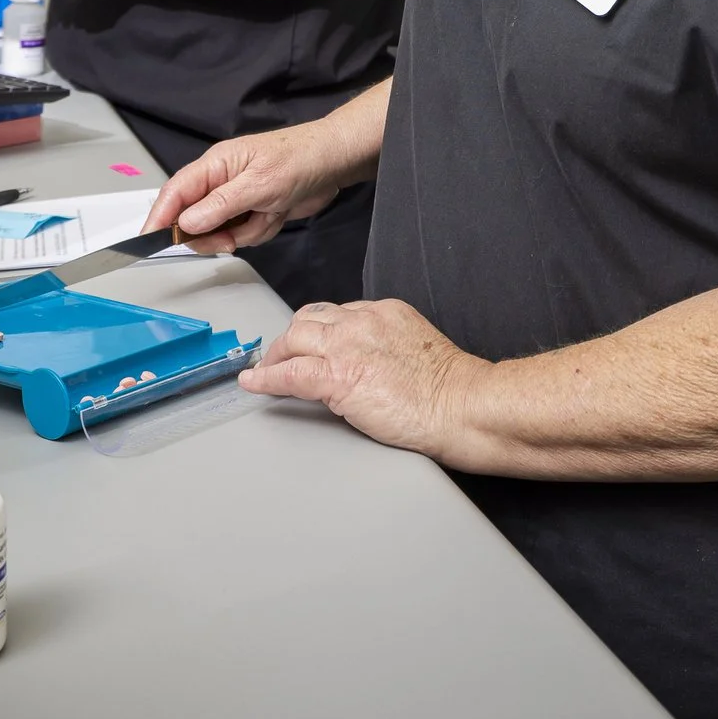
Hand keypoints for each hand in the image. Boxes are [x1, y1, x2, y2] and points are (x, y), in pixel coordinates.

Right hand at [146, 122, 348, 251]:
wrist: (335, 161)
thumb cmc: (300, 159)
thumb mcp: (258, 185)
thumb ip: (220, 206)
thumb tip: (186, 224)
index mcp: (215, 165)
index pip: (175, 193)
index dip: (160, 218)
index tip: (150, 241)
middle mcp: (221, 181)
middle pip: (194, 220)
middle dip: (214, 234)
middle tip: (231, 238)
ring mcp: (238, 198)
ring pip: (222, 232)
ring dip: (246, 231)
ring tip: (268, 213)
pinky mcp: (255, 210)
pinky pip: (245, 234)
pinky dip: (261, 230)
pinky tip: (277, 214)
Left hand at [237, 298, 488, 459]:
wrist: (462, 405)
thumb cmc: (452, 390)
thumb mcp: (416, 351)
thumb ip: (388, 349)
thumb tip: (366, 368)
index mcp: (386, 313)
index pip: (338, 313)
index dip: (318, 331)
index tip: (312, 345)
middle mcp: (364, 321)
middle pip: (309, 318)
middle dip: (290, 338)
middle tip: (280, 357)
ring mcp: (348, 345)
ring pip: (294, 337)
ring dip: (275, 354)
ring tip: (265, 369)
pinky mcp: (338, 375)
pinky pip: (289, 372)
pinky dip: (266, 377)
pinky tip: (254, 383)